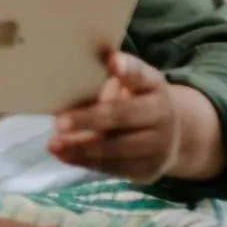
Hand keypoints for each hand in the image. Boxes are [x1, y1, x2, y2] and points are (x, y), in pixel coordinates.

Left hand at [47, 52, 181, 182]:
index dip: (128, 70)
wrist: (172, 135)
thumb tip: (95, 56)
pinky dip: (87, 162)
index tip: (114, 63)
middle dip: (89, 120)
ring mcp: (159, 146)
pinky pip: (114, 167)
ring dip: (82, 147)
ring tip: (54, 145)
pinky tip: (65, 156)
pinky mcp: (148, 169)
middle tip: (58, 122)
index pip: (141, 76)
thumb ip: (117, 72)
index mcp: (154, 87)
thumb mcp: (133, 81)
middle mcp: (162, 116)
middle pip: (122, 116)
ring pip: (116, 148)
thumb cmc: (138, 100)